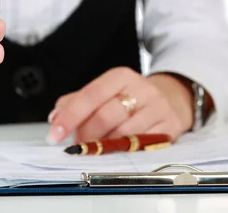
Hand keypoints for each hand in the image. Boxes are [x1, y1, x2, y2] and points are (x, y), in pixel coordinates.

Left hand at [47, 67, 193, 143]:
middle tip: (78, 144)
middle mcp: (141, 88)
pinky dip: (125, 151)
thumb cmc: (130, 97)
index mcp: (120, 76)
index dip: (70, 116)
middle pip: (105, 115)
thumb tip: (55, 116)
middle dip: (86, 134)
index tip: (54, 134)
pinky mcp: (170, 126)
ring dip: (104, 145)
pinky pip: (142, 145)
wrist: (172, 98)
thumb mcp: (104, 92)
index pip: (90, 95)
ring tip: (98, 146)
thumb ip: (77, 102)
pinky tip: (118, 149)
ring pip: (123, 133)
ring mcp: (158, 107)